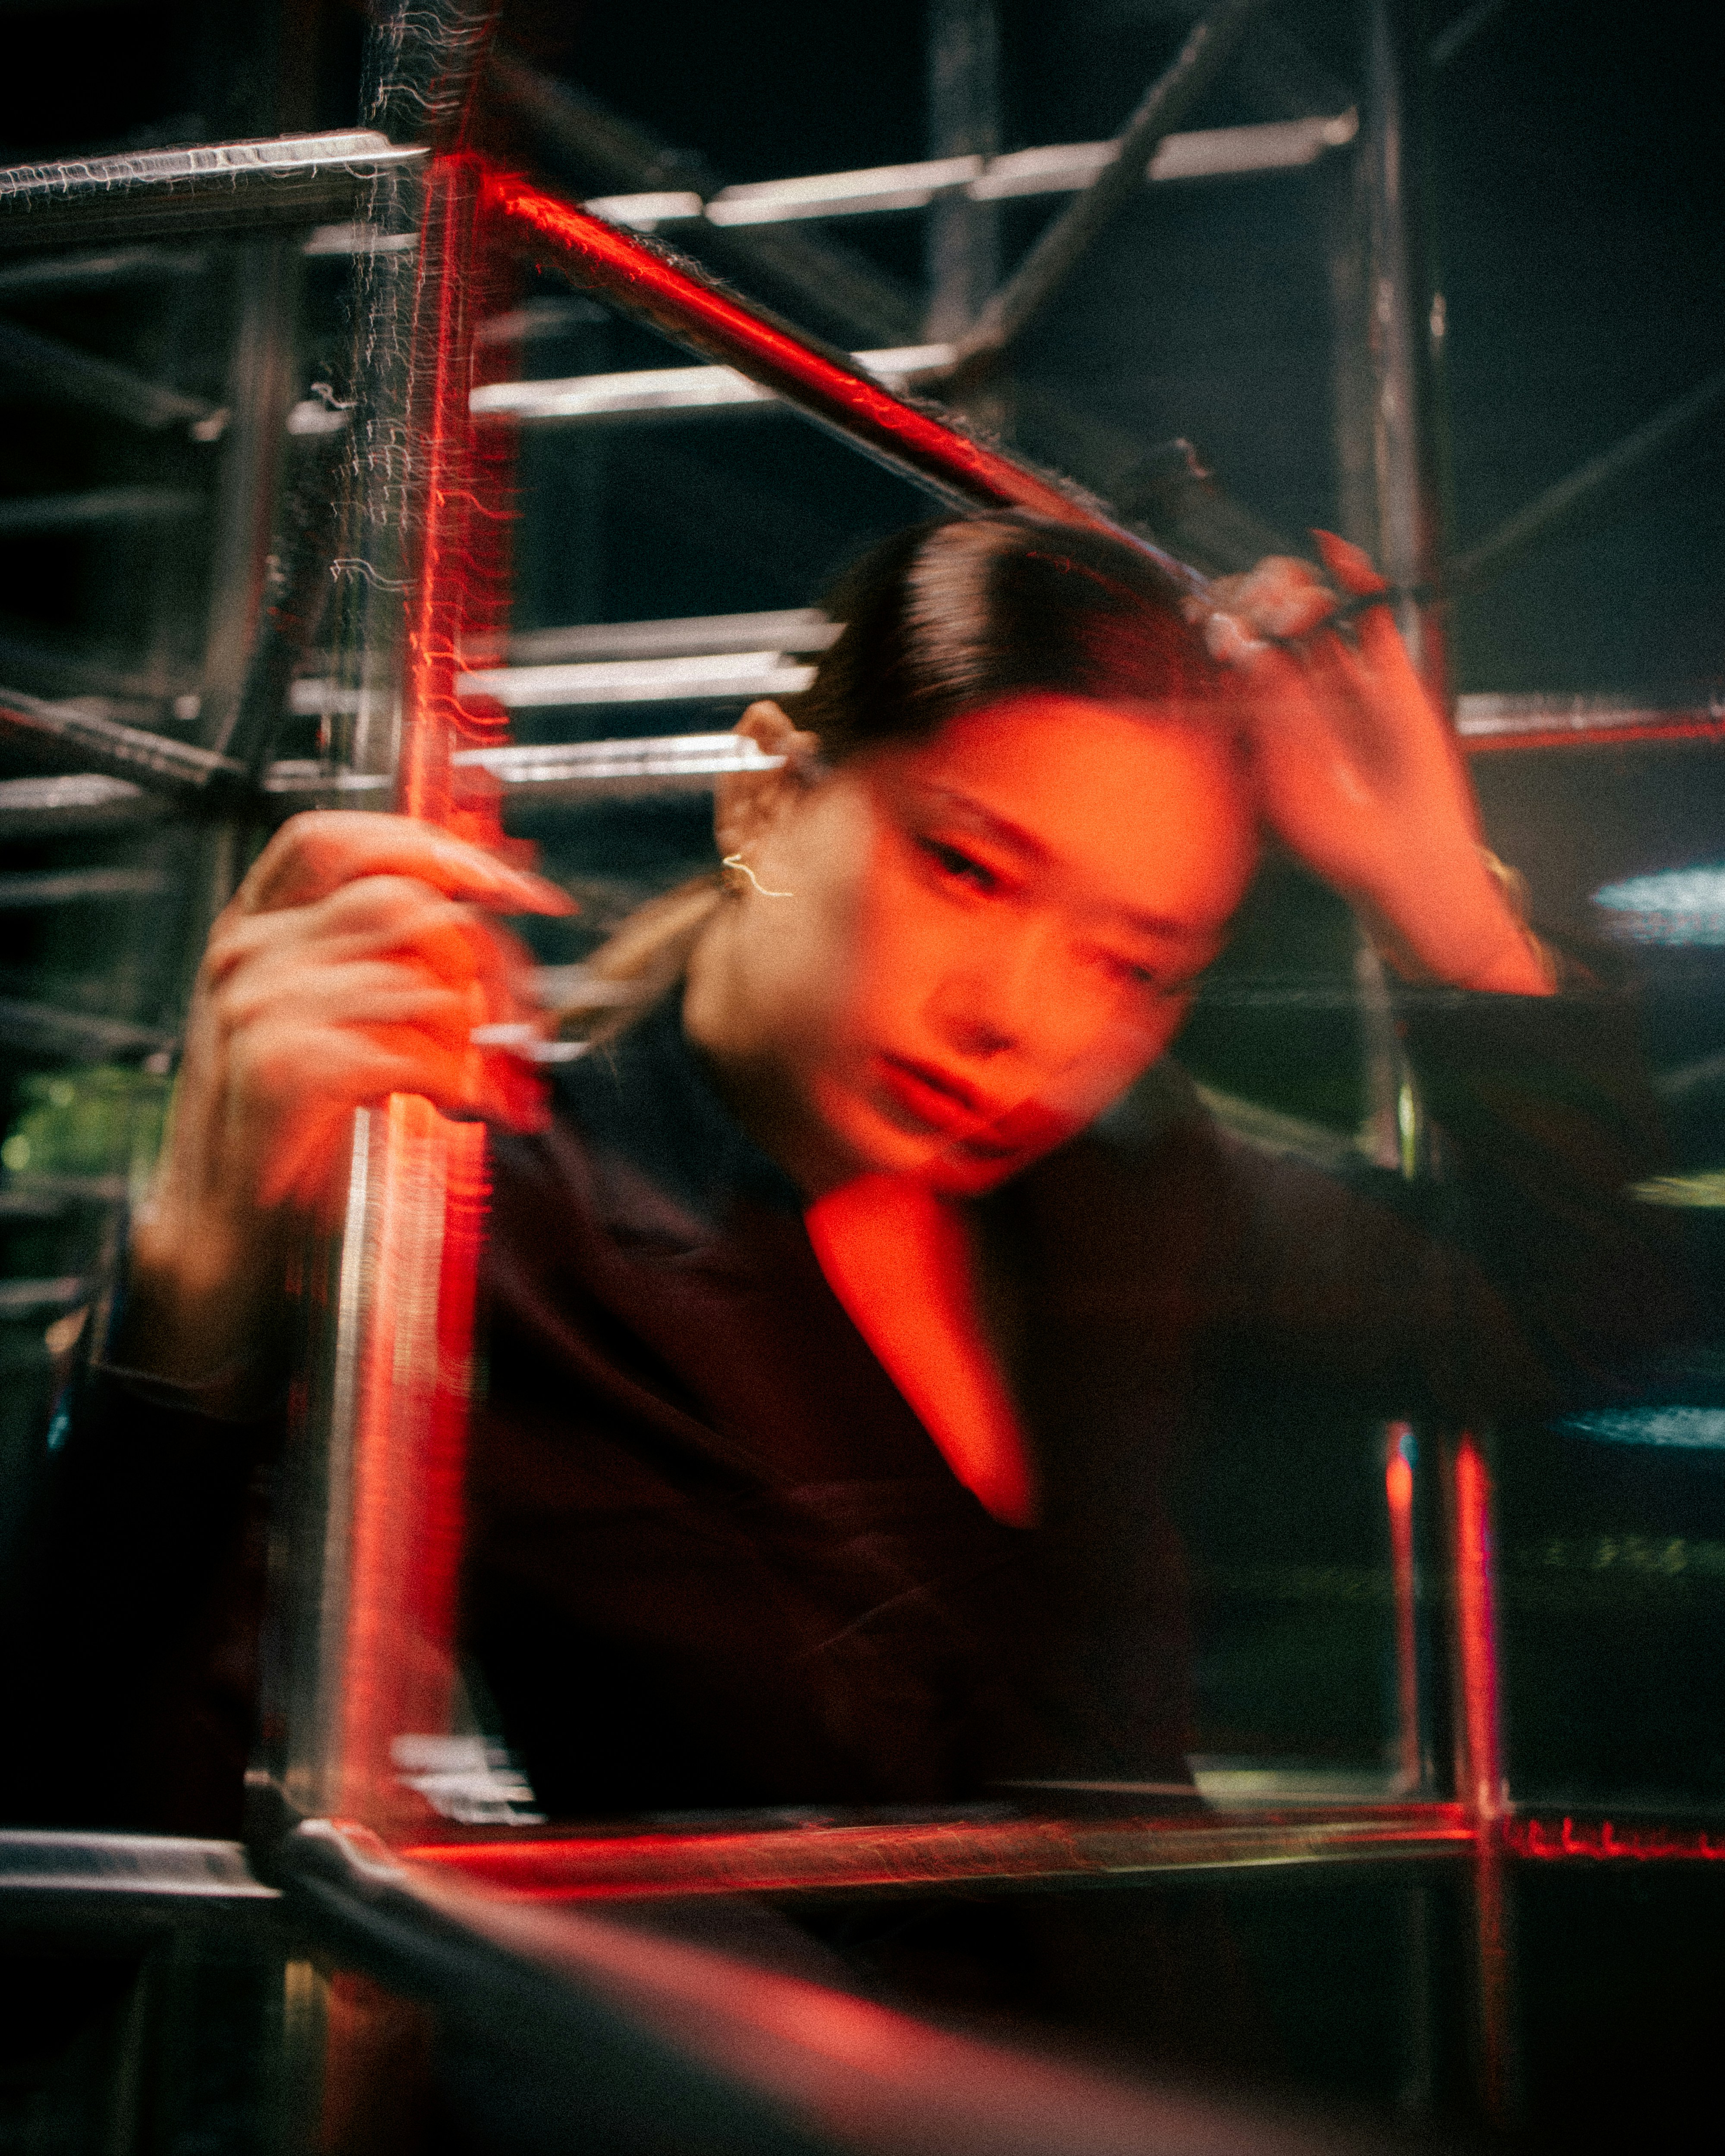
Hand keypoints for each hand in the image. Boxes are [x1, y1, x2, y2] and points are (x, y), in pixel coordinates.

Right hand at [122, 812, 572, 1388]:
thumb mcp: (332, 1017)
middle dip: (488, 958)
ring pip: (419, 978)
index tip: (508, 885)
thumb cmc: (292, 1125)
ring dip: (479, 1032)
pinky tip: (462, 1106)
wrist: (228, 1228)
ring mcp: (258, 1005)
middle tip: (526, 1017)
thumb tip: (487, 901)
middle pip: (404, 905)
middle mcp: (246, 953)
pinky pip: (410, 1046)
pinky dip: (459, 1078)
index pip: (336, 840)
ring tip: (489, 1077)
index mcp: (255, 929)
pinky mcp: (284, 1063)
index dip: (428, 847)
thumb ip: (384, 956)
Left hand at [1198, 532, 1552, 995]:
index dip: (1218, 622)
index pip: (1230, 649)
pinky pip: (1370, 610)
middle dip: (1255, 598)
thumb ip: (1261, 708)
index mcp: (1258, 715)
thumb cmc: (1332, 836)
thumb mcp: (1278, 773)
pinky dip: (1354, 575)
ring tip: (1298, 608)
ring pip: (1313, 604)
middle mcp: (1297, 690)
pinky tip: (1332, 551)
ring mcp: (1343, 677)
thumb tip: (1240, 638)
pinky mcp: (1391, 671)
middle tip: (1260, 614)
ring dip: (1295, 588)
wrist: (1404, 857)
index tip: (1210, 620)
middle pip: (1265, 616)